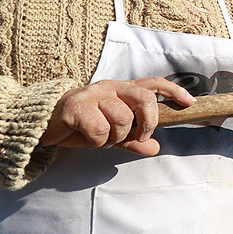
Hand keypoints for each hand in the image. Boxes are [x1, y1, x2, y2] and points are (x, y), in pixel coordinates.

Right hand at [41, 77, 195, 156]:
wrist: (42, 124)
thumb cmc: (81, 124)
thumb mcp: (111, 134)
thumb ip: (133, 141)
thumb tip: (155, 148)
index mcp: (122, 90)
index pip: (153, 84)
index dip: (174, 91)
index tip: (190, 103)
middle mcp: (110, 88)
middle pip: (144, 98)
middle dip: (148, 121)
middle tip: (139, 137)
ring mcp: (93, 95)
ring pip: (123, 119)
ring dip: (115, 137)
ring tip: (100, 138)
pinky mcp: (76, 107)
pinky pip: (100, 130)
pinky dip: (96, 142)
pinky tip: (85, 138)